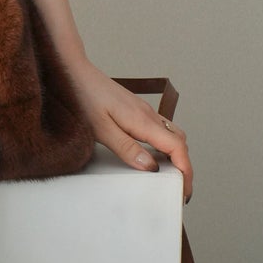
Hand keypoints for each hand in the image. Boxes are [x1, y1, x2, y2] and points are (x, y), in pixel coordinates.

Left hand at [63, 57, 193, 202]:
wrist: (76, 73)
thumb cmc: (85, 98)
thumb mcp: (101, 130)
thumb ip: (127, 149)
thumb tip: (151, 167)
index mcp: (143, 121)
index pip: (177, 147)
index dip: (185, 170)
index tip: (185, 189)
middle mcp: (148, 114)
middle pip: (180, 142)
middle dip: (184, 166)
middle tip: (179, 188)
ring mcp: (144, 111)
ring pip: (173, 134)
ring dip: (177, 155)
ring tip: (170, 175)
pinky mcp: (137, 109)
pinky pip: (161, 128)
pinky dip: (167, 144)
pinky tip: (155, 153)